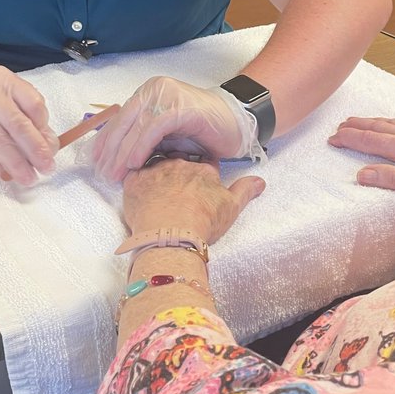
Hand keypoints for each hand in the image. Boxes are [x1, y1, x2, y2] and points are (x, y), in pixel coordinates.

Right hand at [0, 68, 58, 184]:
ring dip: (17, 163)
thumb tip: (49, 145)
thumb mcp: (2, 104)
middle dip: (36, 149)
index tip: (51, 148)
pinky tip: (5, 175)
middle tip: (47, 167)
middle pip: (17, 123)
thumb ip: (25, 119)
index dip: (45, 128)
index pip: (33, 103)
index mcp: (4, 80)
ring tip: (29, 178)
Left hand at [92, 77, 259, 181]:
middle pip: (124, 122)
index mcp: (147, 94)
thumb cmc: (202, 132)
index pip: (119, 119)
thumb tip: (113, 157)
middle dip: (110, 151)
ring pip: (136, 126)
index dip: (105, 142)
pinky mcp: (180, 106)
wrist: (237, 123)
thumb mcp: (165, 135)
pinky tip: (135, 164)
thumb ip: (142, 139)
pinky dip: (142, 146)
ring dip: (122, 153)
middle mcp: (154, 90)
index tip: (95, 164)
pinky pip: (154, 127)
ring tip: (115, 175)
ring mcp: (168, 95)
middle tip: (103, 175)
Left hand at [123, 155, 264, 243]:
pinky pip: (133, 171)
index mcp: (203, 169)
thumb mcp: (231, 207)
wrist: (170, 235)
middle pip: (179, 158)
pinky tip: (138, 189)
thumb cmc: (202, 222)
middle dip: (179, 166)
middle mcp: (179, 164)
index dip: (204, 168)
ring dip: (157, 169)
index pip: (205, 161)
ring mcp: (155, 171)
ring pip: (155, 161)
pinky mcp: (134, 181)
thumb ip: (245, 191)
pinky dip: (136, 178)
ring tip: (157, 185)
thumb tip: (261, 181)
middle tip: (178, 184)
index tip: (202, 177)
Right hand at [328, 117, 394, 206]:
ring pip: (393, 123)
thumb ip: (393, 179)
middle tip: (340, 125)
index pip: (370, 141)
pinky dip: (393, 121)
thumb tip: (362, 174)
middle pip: (379, 127)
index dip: (349, 139)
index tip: (333, 138)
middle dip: (357, 126)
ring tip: (360, 121)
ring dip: (373, 122)